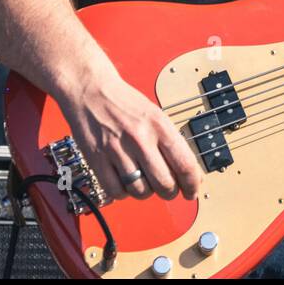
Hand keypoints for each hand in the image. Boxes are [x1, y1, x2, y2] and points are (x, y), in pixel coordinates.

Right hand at [56, 64, 201, 202]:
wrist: (91, 91)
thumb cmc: (125, 104)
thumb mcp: (156, 115)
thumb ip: (169, 141)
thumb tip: (185, 172)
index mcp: (159, 125)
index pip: (184, 163)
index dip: (192, 184)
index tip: (192, 192)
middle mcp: (140, 138)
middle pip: (164, 183)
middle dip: (170, 192)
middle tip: (168, 189)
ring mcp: (117, 150)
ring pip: (140, 191)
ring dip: (146, 193)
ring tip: (144, 182)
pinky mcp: (97, 160)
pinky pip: (116, 191)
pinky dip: (123, 193)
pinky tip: (125, 182)